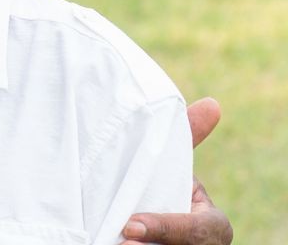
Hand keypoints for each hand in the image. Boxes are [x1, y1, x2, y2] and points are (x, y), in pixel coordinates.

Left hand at [122, 98, 231, 243]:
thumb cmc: (160, 189)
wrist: (142, 221)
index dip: (168, 228)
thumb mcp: (172, 168)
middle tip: (121, 241)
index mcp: (212, 225)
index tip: (131, 225)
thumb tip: (213, 103)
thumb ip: (187, 140)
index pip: (200, 230)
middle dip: (154, 243)